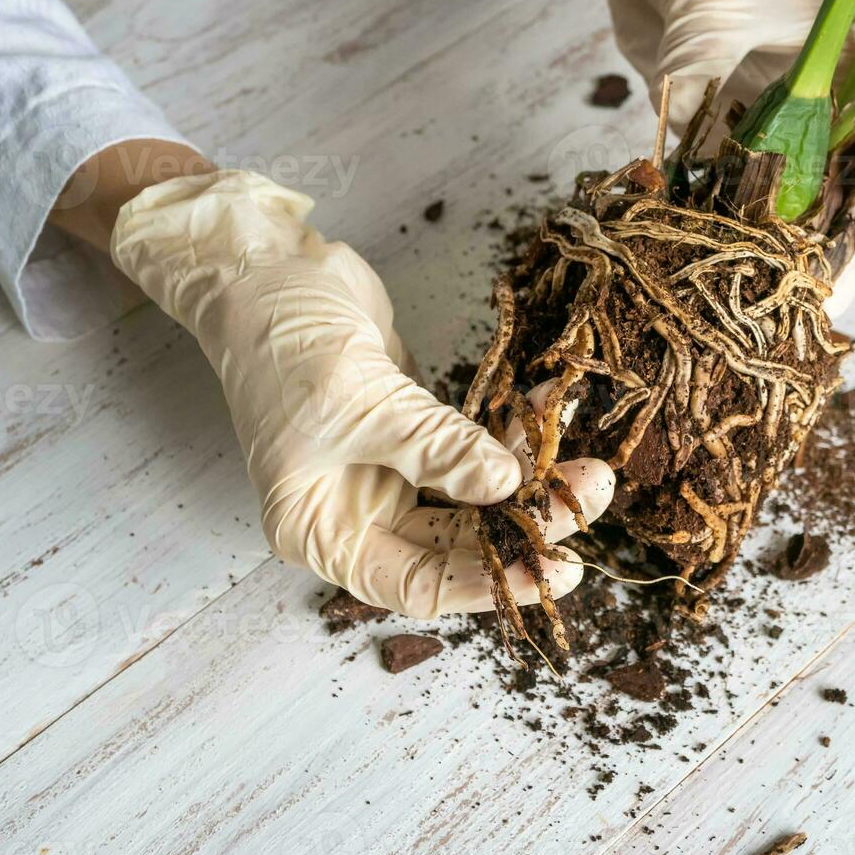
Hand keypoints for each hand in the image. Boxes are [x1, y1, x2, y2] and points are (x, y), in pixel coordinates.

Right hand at [111, 170, 614, 616]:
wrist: (265, 269)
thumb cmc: (281, 343)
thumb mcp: (357, 402)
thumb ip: (434, 447)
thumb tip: (506, 485)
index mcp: (322, 531)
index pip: (418, 585)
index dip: (489, 583)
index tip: (554, 568)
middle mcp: (357, 513)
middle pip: (457, 542)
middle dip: (524, 523)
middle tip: (587, 495)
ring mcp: (388, 471)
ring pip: (473, 495)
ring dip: (529, 478)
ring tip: (588, 462)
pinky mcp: (413, 429)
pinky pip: (473, 444)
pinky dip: (510, 431)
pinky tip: (550, 409)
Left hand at [606, 0, 854, 316]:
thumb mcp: (713, 15)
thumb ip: (700, 75)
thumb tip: (680, 144)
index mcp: (847, 78)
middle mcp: (815, 118)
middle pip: (842, 202)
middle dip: (833, 264)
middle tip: (819, 314)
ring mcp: (767, 142)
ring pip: (787, 221)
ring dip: (777, 270)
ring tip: (771, 320)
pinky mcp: (717, 157)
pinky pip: (723, 213)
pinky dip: (715, 247)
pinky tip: (707, 283)